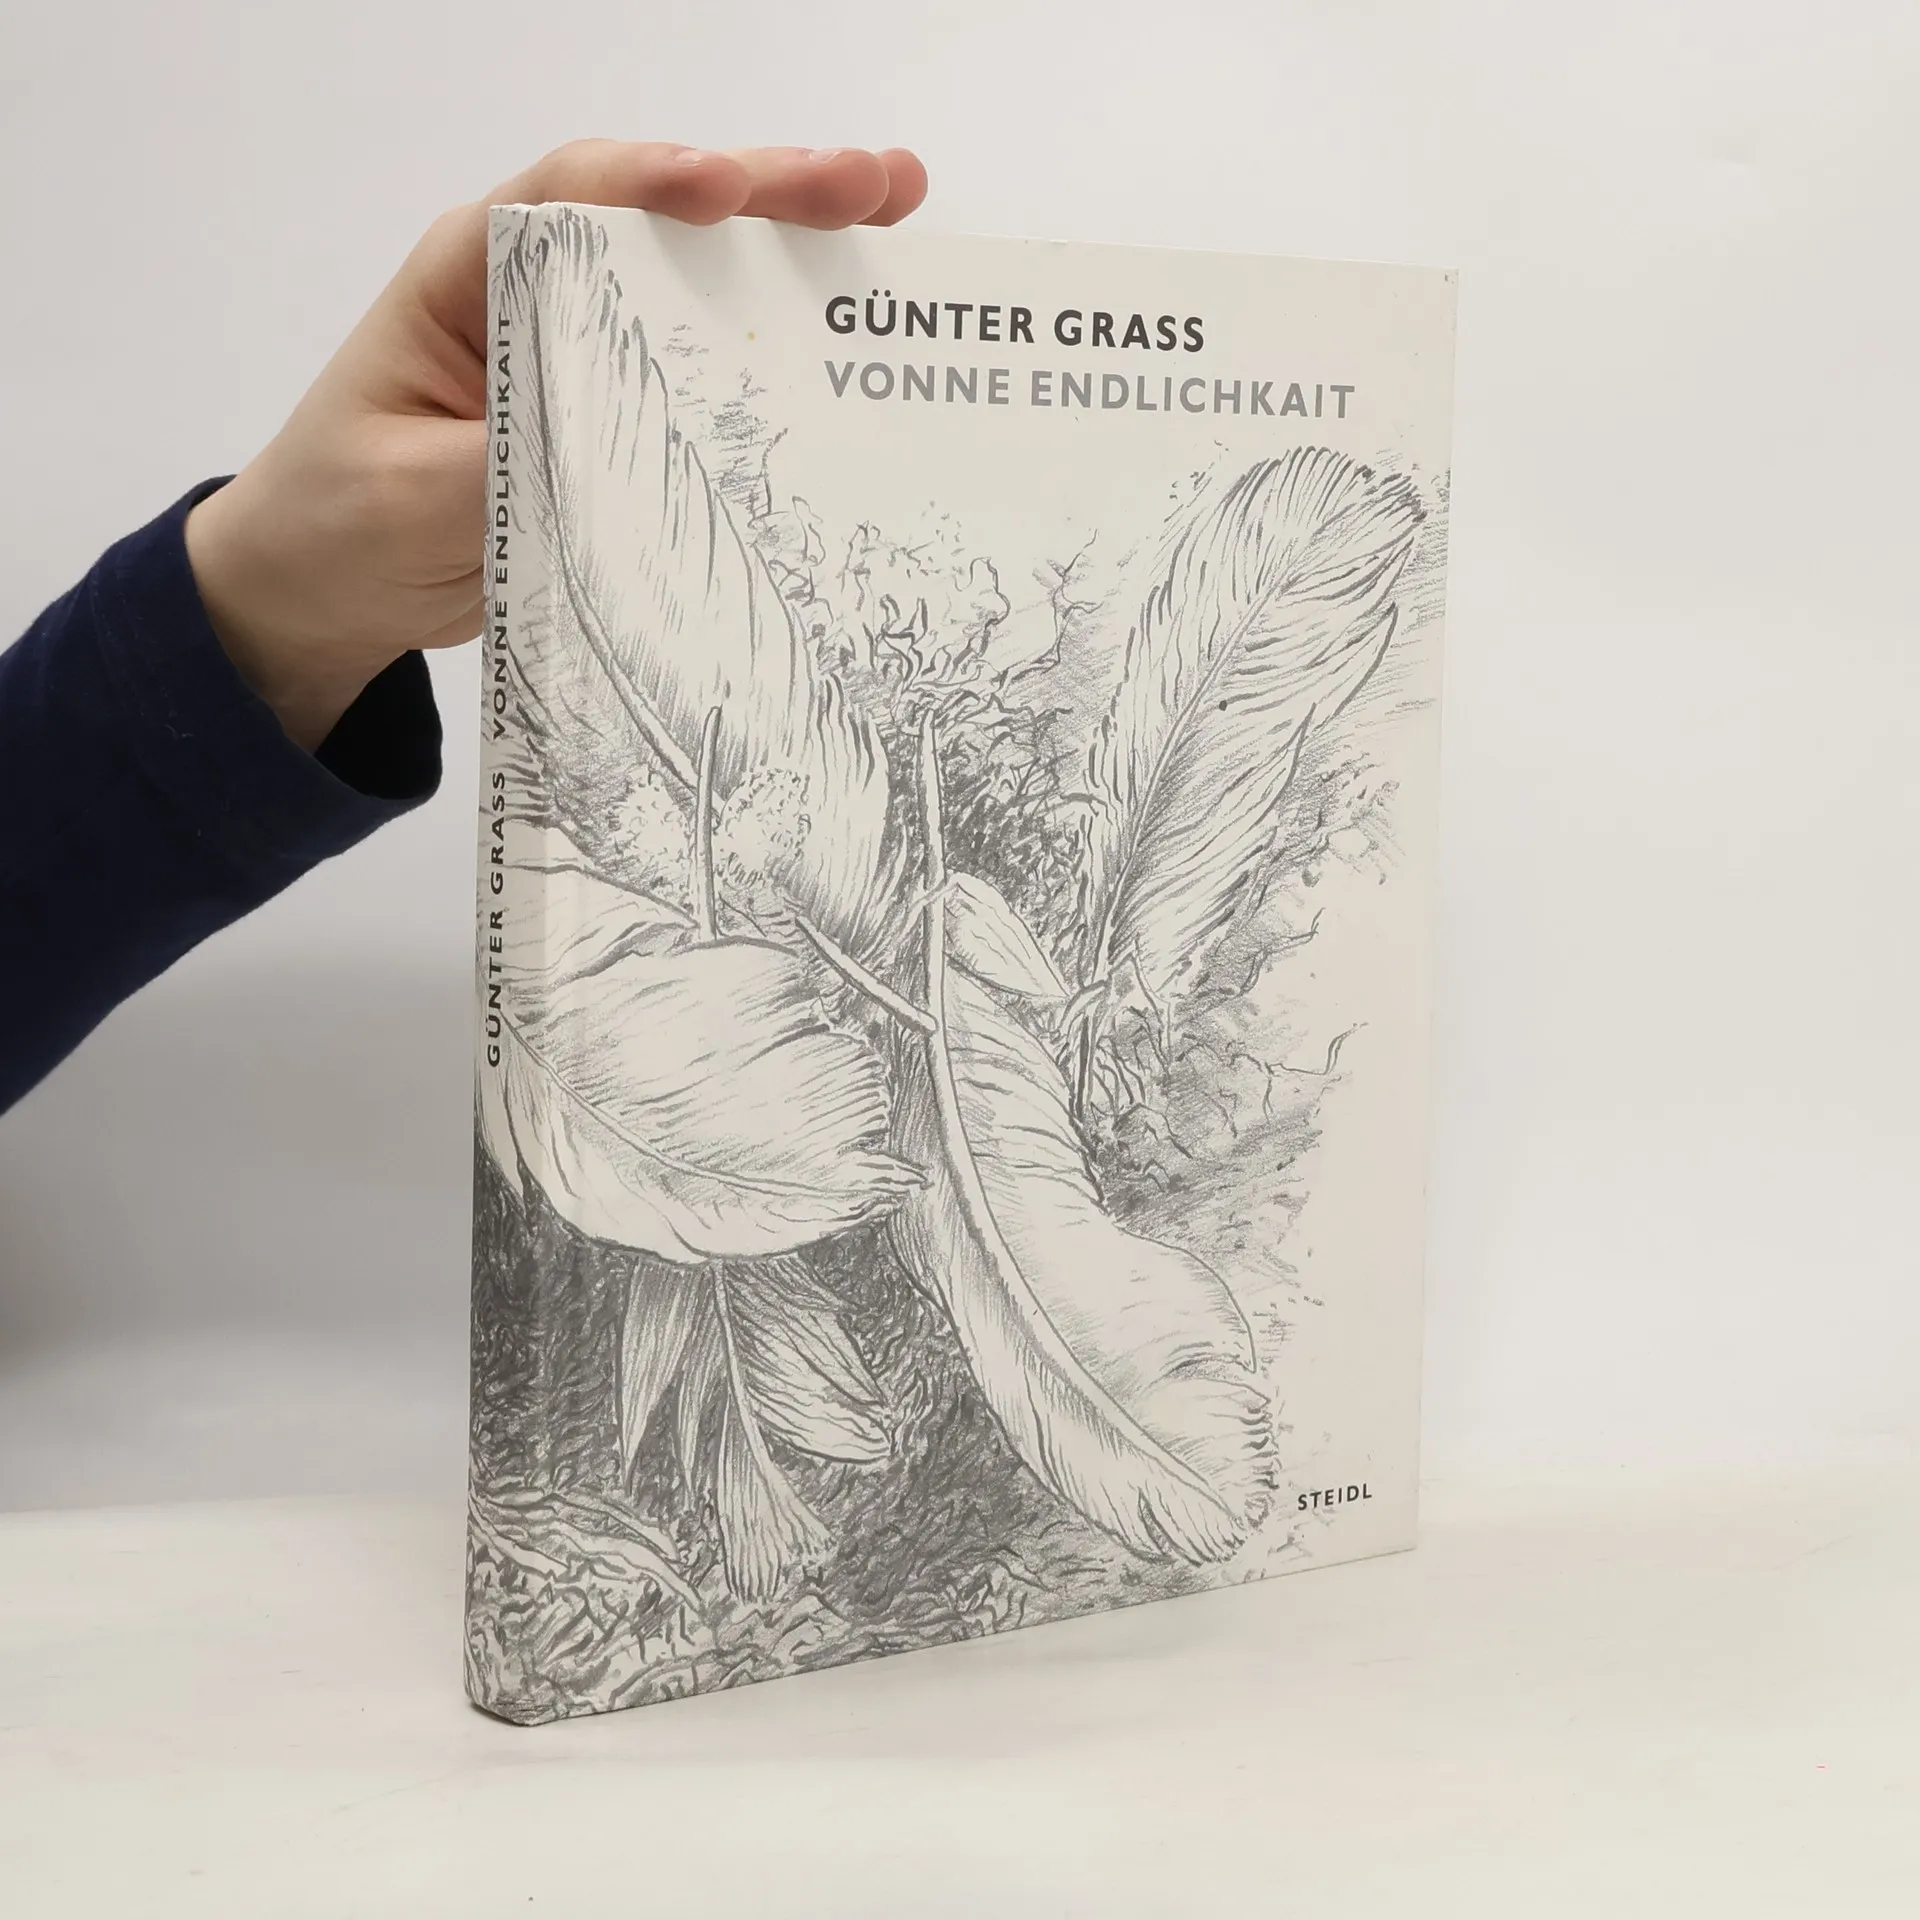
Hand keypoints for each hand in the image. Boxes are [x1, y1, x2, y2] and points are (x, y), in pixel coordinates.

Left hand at [184, 142, 927, 750]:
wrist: (326, 591)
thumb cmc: (338, 521)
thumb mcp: (407, 496)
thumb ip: (502, 462)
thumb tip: (606, 447)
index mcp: (466, 279)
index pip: (567, 198)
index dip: (655, 183)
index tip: (731, 190)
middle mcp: (537, 294)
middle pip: (661, 218)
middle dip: (771, 192)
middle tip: (878, 185)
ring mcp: (586, 353)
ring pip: (700, 282)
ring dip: (799, 252)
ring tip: (899, 222)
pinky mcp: (618, 417)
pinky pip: (707, 372)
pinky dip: (780, 350)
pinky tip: (851, 341)